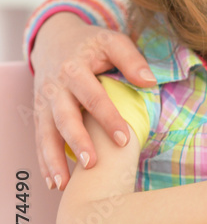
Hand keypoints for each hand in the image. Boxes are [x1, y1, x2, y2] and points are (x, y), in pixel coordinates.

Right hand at [30, 13, 155, 189]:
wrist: (54, 39)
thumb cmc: (91, 44)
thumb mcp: (112, 41)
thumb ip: (131, 59)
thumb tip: (150, 81)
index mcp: (74, 69)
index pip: (93, 97)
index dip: (108, 118)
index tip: (124, 139)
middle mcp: (55, 88)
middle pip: (65, 118)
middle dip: (78, 142)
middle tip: (92, 164)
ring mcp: (43, 103)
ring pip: (46, 134)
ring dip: (54, 160)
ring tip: (64, 184)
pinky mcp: (39, 114)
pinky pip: (40, 140)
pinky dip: (45, 162)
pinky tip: (55, 182)